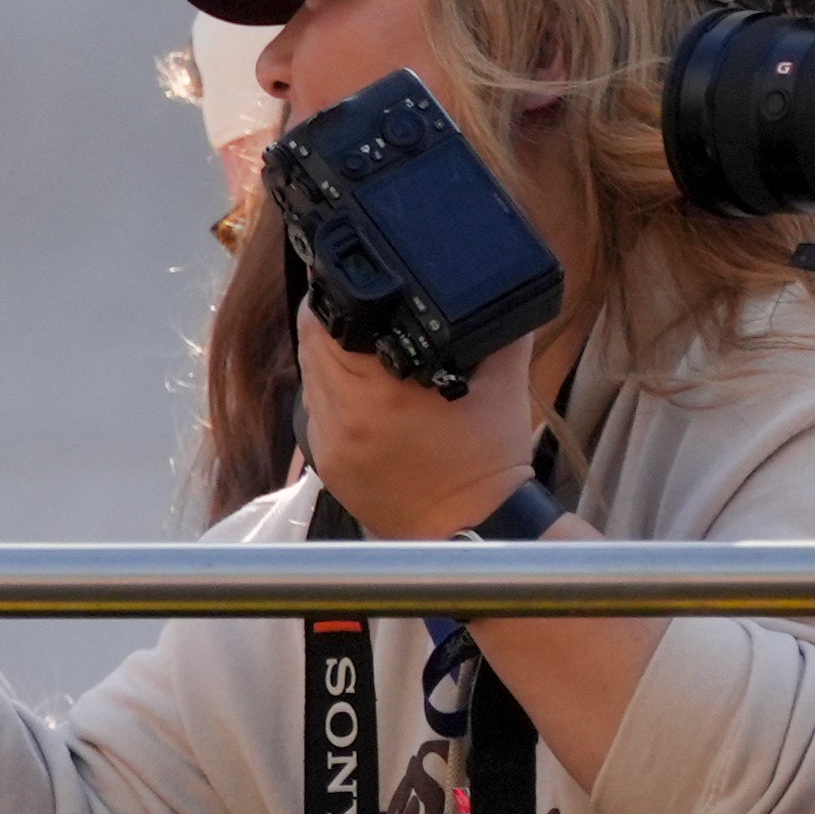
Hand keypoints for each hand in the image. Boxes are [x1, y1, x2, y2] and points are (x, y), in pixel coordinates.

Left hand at [293, 312, 538, 540]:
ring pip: (310, 375)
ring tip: (363, 352)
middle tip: (360, 316)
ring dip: (327, 356)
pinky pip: (316, 410)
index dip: (331, 294)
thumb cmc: (488, 459)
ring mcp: (332, 442)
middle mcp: (347, 413)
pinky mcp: (329, 463)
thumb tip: (487, 285)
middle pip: (311, 343)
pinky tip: (361, 393)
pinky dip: (331, 393)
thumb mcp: (504, 379)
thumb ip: (496, 325)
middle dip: (330, 322)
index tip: (351, 289)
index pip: (324, 320)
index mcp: (383, 388)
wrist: (476, 528)